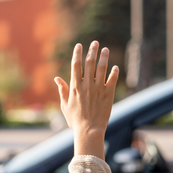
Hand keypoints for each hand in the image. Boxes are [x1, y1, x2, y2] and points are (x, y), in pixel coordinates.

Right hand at [54, 41, 118, 158]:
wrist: (89, 130)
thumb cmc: (75, 119)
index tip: (79, 45)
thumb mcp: (65, 105)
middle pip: (90, 62)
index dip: (77, 53)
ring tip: (105, 50)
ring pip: (102, 68)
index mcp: (75, 86)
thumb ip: (62, 90)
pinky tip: (115, 66)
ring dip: (104, 57)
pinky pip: (112, 80)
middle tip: (95, 43)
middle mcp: (87, 85)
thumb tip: (57, 79)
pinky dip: (114, 72)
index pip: (76, 65)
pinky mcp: (109, 94)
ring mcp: (98, 89)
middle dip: (92, 51)